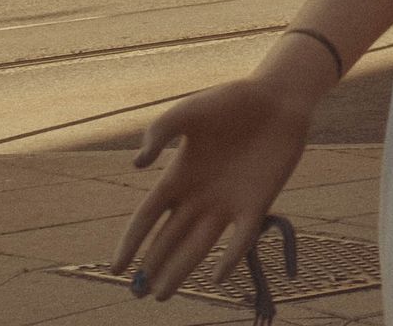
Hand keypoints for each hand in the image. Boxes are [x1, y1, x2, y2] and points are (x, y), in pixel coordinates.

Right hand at [112, 78, 311, 300]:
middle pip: (170, 238)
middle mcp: (199, 196)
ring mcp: (227, 204)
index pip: (147, 216)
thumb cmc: (230, 100)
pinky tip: (218, 276)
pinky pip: (241, 239)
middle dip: (154, 265)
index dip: (131, 242)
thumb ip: (160, 132)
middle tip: (140, 293)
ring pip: (198, 246)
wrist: (276, 99)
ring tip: (162, 294)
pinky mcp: (256, 206)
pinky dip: (230, 258)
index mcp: (178, 175)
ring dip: (181, 270)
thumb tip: (138, 164)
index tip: (116, 269)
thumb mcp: (188, 111)